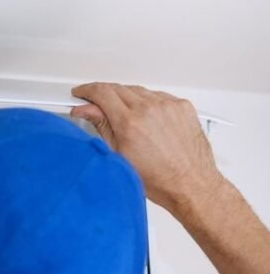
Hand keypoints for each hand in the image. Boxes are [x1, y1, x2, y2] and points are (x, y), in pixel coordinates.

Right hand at [70, 82, 222, 212]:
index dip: (87, 90)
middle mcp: (150, 109)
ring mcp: (169, 106)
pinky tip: (146, 118)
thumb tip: (86, 110)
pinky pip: (158, 95)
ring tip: (126, 117)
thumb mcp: (118, 155)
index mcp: (130, 123)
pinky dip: (148, 102)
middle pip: (118, 88)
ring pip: (138, 90)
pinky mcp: (183, 106)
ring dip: (126, 98)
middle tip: (98, 106)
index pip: (102, 92)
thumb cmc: (158, 179)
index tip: (82, 93)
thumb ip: (101, 125)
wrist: (191, 185)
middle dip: (104, 94)